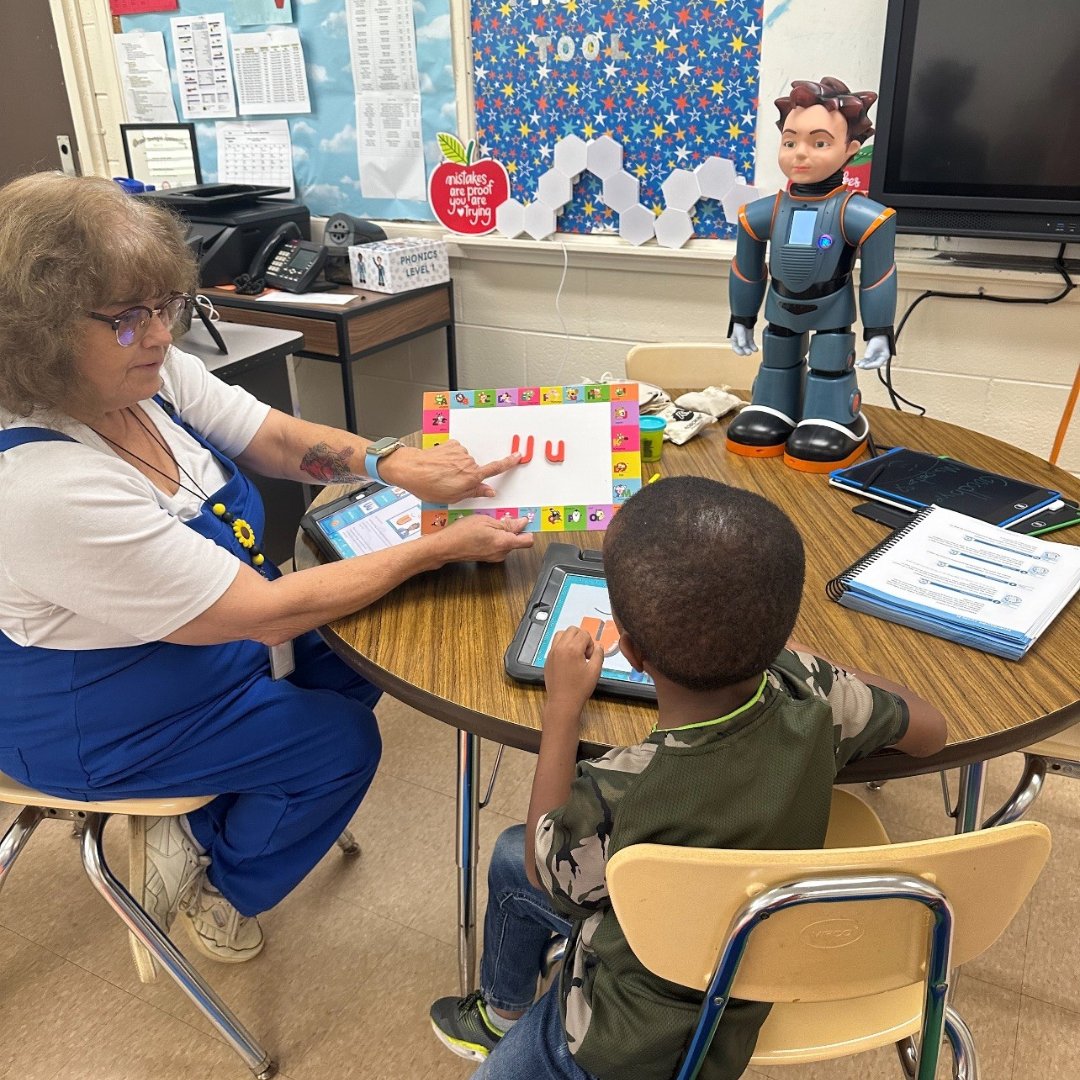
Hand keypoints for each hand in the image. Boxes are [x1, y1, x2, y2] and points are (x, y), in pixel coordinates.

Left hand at [380, 440, 520, 502]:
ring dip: (456, 467)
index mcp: (471, 477)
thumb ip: (474, 492)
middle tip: (450, 483)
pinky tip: (440, 464)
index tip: (518, 456)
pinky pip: (456, 453)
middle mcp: (468, 463)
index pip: (495, 469)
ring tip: (441, 474)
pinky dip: (450, 458)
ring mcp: (460, 453)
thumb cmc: (429, 486)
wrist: (412, 469)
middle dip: (466, 475)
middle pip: (475, 469)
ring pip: (464, 462)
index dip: (508, 463)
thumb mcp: (453, 497)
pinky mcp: (452, 445)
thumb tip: (489, 491)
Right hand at [434, 514, 533, 563]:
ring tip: (488, 524)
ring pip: (506, 542)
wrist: (446, 547)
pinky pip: (497, 545)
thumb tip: (521, 522)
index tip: (526, 520)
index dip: (528, 529)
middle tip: (501, 518)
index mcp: (504, 543)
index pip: (528, 540)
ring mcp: (494, 557)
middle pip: (517, 540)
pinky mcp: (488, 557)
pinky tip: (483, 531)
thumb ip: (506, 523)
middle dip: (512, 528)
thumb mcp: (486, 520)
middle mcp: (501, 553)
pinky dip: (494, 537)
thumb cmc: (462, 534)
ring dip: (502, 532)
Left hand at [543, 626, 603, 715]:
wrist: (563, 702)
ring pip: (561, 634)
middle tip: (584, 653)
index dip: (590, 643)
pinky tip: (568, 660)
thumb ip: (598, 654)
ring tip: (576, 653)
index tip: (590, 656)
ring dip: (570, 639)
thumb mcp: (595, 671)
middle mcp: (560, 648)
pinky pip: (555, 644)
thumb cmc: (579, 689)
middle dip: (581, 638)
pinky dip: (562, 646)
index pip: (584, 633)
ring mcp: (552, 653)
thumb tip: (598, 646)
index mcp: (572, 649)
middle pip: (572, 630)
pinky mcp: (548, 659)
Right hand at [730, 323, 757, 356]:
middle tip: (749, 353)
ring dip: (750, 350)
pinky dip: (754, 347)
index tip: (742, 353)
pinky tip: (756, 349)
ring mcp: (745, 340)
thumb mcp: (739, 333)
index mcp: (734, 341)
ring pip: (747, 347)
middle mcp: (739, 342)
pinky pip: (752, 345)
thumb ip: (741, 339)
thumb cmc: (739, 325)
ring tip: (754, 350)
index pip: (735, 348)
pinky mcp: (749, 339)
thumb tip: (742, 345)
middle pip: (742, 349)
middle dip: (746, 351)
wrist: (745, 319)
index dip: (738, 352)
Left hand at [855, 335, 890, 369]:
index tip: (864, 366)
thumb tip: (866, 358)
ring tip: (857, 364)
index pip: (877, 364)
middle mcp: (881, 358)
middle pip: (873, 365)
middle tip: (860, 366)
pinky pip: (867, 360)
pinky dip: (862, 361)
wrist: (879, 334)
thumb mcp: (874, 344)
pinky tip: (857, 363)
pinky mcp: (872, 356)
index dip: (871, 366)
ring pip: (869, 363)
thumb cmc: (879, 338)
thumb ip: (870, 351)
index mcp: (884, 356)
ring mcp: (876, 357)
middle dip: (866, 366)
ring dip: (863, 364)